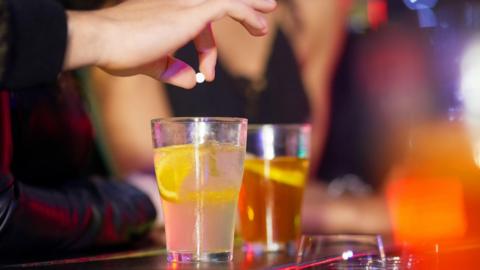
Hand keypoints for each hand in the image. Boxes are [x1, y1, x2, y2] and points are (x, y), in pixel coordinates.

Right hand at [64, 0, 276, 87]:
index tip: (206, 77)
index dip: (206, 52)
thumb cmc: (118, 51)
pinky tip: (260, 23)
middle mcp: (177, 4)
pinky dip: (247, 12)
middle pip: (215, 3)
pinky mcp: (191, 12)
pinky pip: (228, 6)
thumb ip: (170, 70)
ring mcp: (184, 5)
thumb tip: (187, 80)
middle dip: (240, 8)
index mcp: (167, 13)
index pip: (196, 27)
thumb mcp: (150, 65)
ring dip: (250, 4)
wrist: (103, 40)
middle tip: (261, 16)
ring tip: (270, 10)